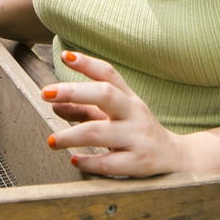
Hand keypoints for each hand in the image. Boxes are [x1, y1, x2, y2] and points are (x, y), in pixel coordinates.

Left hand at [41, 51, 187, 177]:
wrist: (175, 158)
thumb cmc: (137, 132)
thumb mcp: (115, 117)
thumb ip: (86, 110)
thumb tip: (55, 106)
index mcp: (129, 98)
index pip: (109, 74)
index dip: (87, 63)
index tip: (64, 56)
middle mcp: (135, 113)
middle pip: (105, 95)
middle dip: (73, 92)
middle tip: (45, 94)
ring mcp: (138, 138)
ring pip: (100, 132)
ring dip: (71, 136)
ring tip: (52, 141)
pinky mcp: (138, 163)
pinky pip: (108, 163)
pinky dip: (87, 161)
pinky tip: (74, 160)